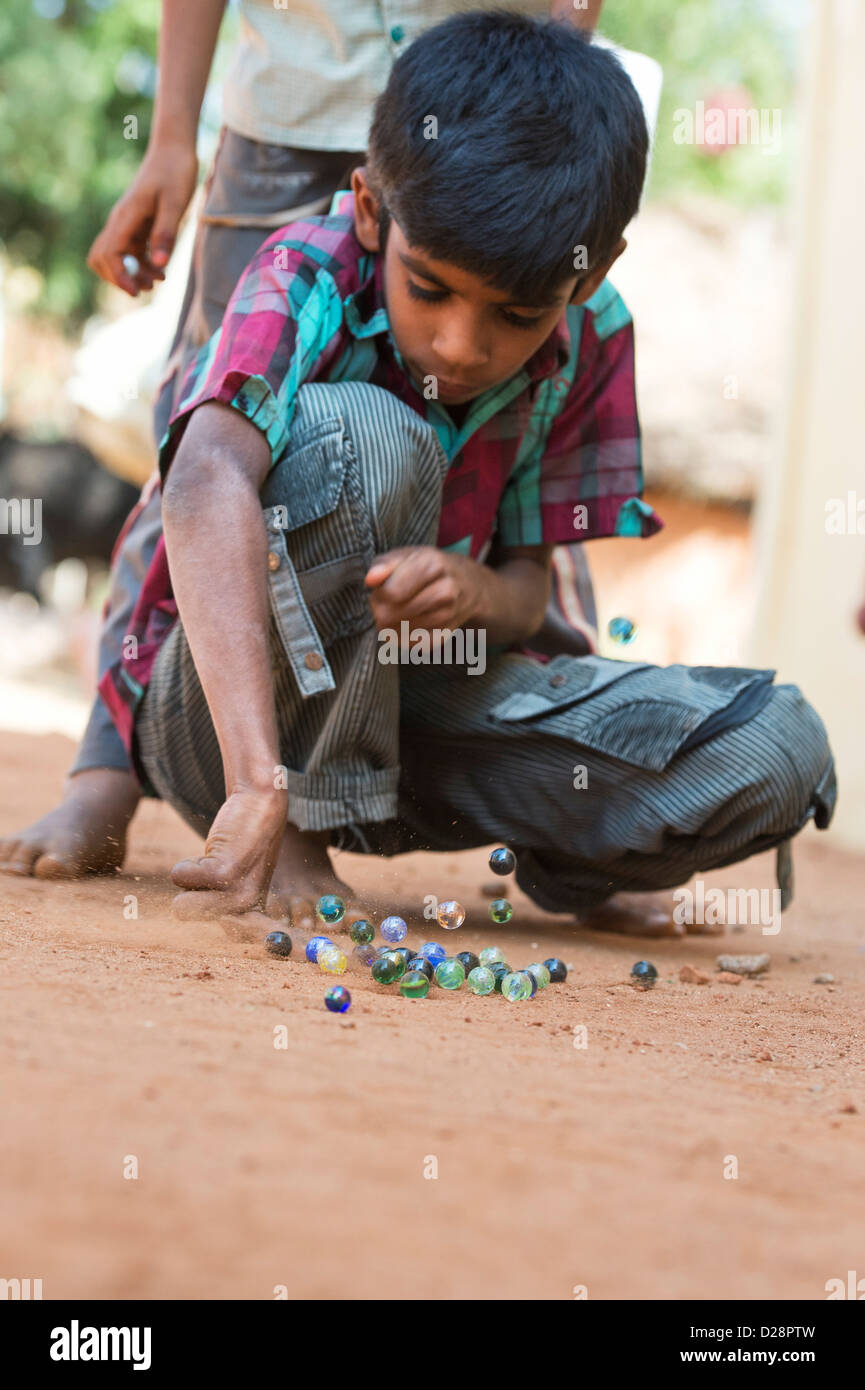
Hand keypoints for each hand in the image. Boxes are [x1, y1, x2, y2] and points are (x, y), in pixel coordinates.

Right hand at [87, 140, 197, 295]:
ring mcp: (127, 224)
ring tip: (158, 280)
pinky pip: (130, 252)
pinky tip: (160, 270)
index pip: (110, 253)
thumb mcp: (175, 203)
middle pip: (102, 258)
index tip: (135, 291)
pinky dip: (141, 265)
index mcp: (126, 216)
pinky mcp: (136, 225)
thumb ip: (166, 233)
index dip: (119, 276)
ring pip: (116, 257)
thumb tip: (159, 264)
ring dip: (133, 274)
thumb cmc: (175, 173)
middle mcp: (120, 221)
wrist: (173, 151)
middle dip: (120, 277)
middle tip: (144, 288)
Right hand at [169, 786, 286, 919]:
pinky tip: (214, 851)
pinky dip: (188, 862)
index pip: (228, 942)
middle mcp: (247, 911)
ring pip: (180, 904)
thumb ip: (222, 910)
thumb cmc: (243, 847)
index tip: (210, 914)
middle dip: (189, 891)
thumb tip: (188, 921)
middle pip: (184, 915)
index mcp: (253, 918)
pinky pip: (178, 876)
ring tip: (215, 861)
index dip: (207, 927)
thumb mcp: (237, 885)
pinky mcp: (222, 874)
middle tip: (214, 871)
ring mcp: (236, 895)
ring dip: (189, 877)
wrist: (259, 806)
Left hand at [364, 547, 485, 631]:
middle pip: (392, 615)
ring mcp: (448, 615)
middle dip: (379, 612)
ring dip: (387, 627)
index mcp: (432, 565)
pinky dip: (401, 639)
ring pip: (399, 633)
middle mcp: (445, 590)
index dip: (377, 595)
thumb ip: (384, 564)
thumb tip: (370, 580)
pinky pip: (411, 645)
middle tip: (381, 605)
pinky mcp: (445, 634)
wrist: (469, 584)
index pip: (391, 593)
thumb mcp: (408, 555)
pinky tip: (401, 627)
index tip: (378, 591)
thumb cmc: (429, 567)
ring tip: (391, 614)